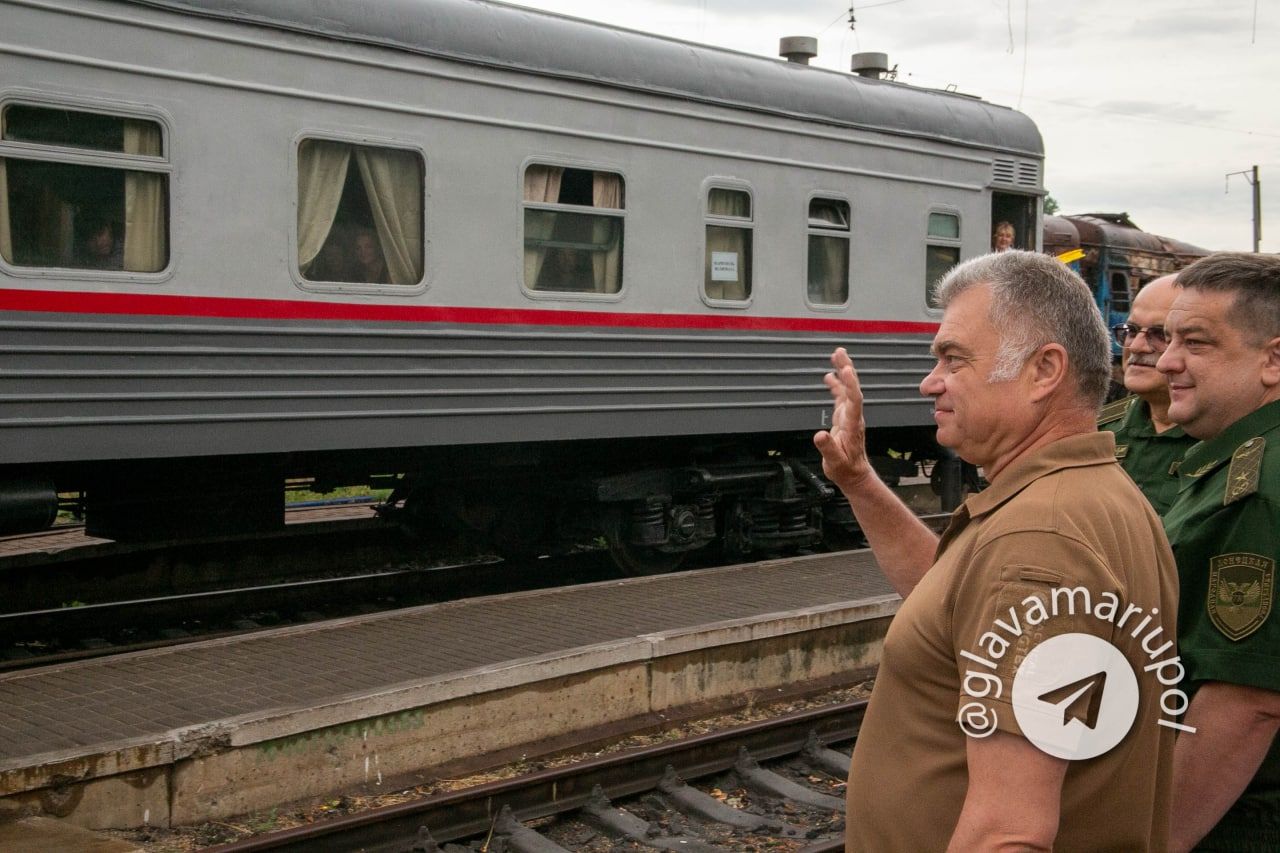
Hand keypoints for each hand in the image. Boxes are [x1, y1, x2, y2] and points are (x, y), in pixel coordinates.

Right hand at [813, 347, 875, 489]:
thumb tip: (820, 435)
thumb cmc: (846, 470)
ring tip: (837, 355)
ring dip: (842, 371)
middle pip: (852, 388)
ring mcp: (849, 416)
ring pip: (847, 389)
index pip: (854, 401)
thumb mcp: (835, 463)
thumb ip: (828, 448)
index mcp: (852, 426)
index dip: (850, 385)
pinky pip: (841, 396)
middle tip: (840, 353)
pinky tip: (830, 375)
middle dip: (846, 369)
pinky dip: (836, 384)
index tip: (845, 371)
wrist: (854, 475)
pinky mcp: (844, 417)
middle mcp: (853, 417)